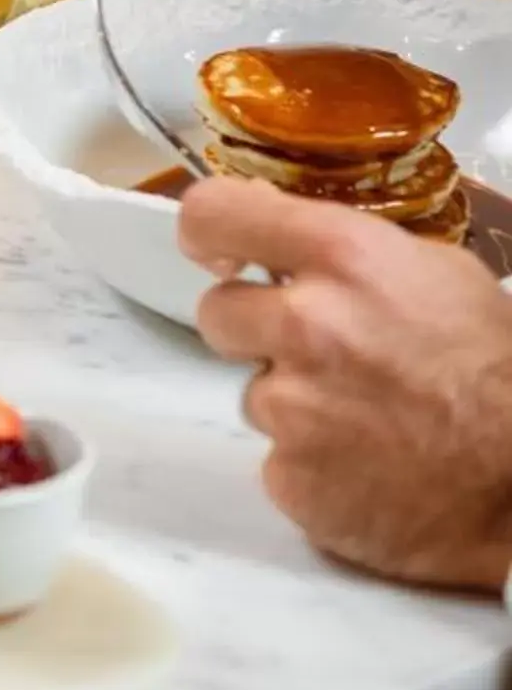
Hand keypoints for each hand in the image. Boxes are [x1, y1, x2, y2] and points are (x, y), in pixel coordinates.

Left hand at [182, 177, 511, 590]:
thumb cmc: (500, 377)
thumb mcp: (442, 276)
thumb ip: (349, 253)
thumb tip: (280, 239)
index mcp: (346, 259)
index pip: (215, 214)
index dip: (207, 231)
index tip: (215, 251)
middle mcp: (309, 325)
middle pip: (217, 312)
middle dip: (258, 330)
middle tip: (325, 353)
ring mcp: (293, 405)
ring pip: (253, 391)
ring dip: (295, 402)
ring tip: (371, 416)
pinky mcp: (290, 476)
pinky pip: (275, 458)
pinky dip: (311, 462)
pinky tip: (368, 462)